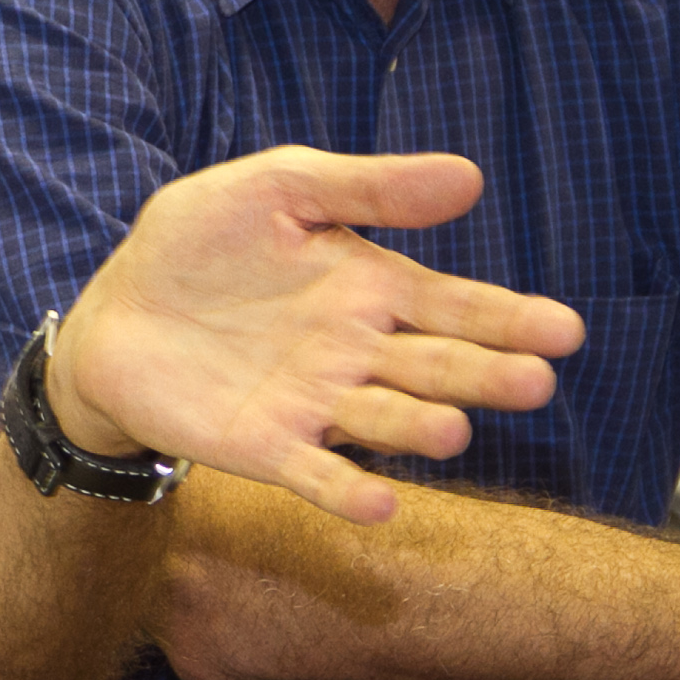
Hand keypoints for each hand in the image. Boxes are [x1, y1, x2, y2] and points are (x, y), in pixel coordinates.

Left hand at [43, 147, 584, 525]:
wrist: (114, 307)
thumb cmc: (201, 240)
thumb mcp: (281, 187)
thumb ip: (368, 188)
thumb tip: (470, 178)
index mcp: (371, 286)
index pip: (455, 305)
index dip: (509, 318)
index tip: (565, 330)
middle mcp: (358, 351)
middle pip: (436, 365)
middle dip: (487, 374)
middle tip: (536, 381)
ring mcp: (315, 403)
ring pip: (384, 419)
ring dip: (420, 429)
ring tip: (454, 430)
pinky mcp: (266, 447)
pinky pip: (316, 475)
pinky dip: (347, 490)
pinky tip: (380, 502)